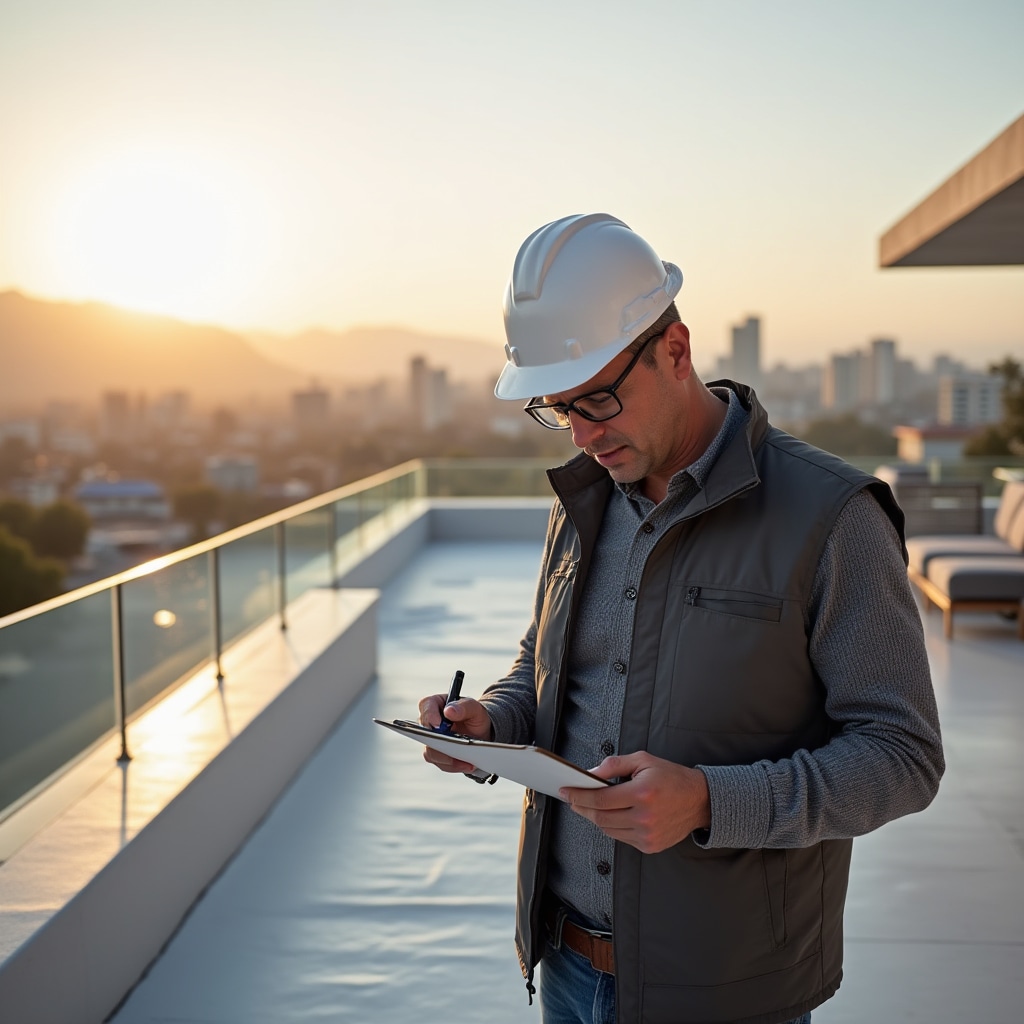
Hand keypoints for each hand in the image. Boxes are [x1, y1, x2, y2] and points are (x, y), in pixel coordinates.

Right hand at [417, 693, 493, 773]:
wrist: (481, 733)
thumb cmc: (475, 716)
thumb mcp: (475, 708)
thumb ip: (464, 707)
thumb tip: (449, 711)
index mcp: (435, 704)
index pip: (426, 706)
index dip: (429, 715)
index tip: (438, 724)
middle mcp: (429, 722)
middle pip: (424, 732)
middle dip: (438, 741)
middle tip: (453, 747)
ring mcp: (431, 740)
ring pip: (431, 751)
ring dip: (447, 757)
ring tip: (465, 760)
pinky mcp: (437, 754)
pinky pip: (440, 762)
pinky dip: (453, 765)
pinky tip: (466, 764)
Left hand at [559, 751, 710, 853]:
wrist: (700, 801)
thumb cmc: (671, 777)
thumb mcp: (643, 760)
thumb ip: (614, 765)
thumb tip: (590, 773)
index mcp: (642, 793)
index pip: (600, 798)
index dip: (578, 795)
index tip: (565, 791)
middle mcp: (644, 817)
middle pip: (600, 817)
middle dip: (582, 807)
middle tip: (572, 799)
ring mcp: (647, 835)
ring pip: (608, 830)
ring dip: (595, 817)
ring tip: (589, 805)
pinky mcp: (649, 846)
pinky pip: (620, 838)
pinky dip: (611, 827)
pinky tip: (610, 815)